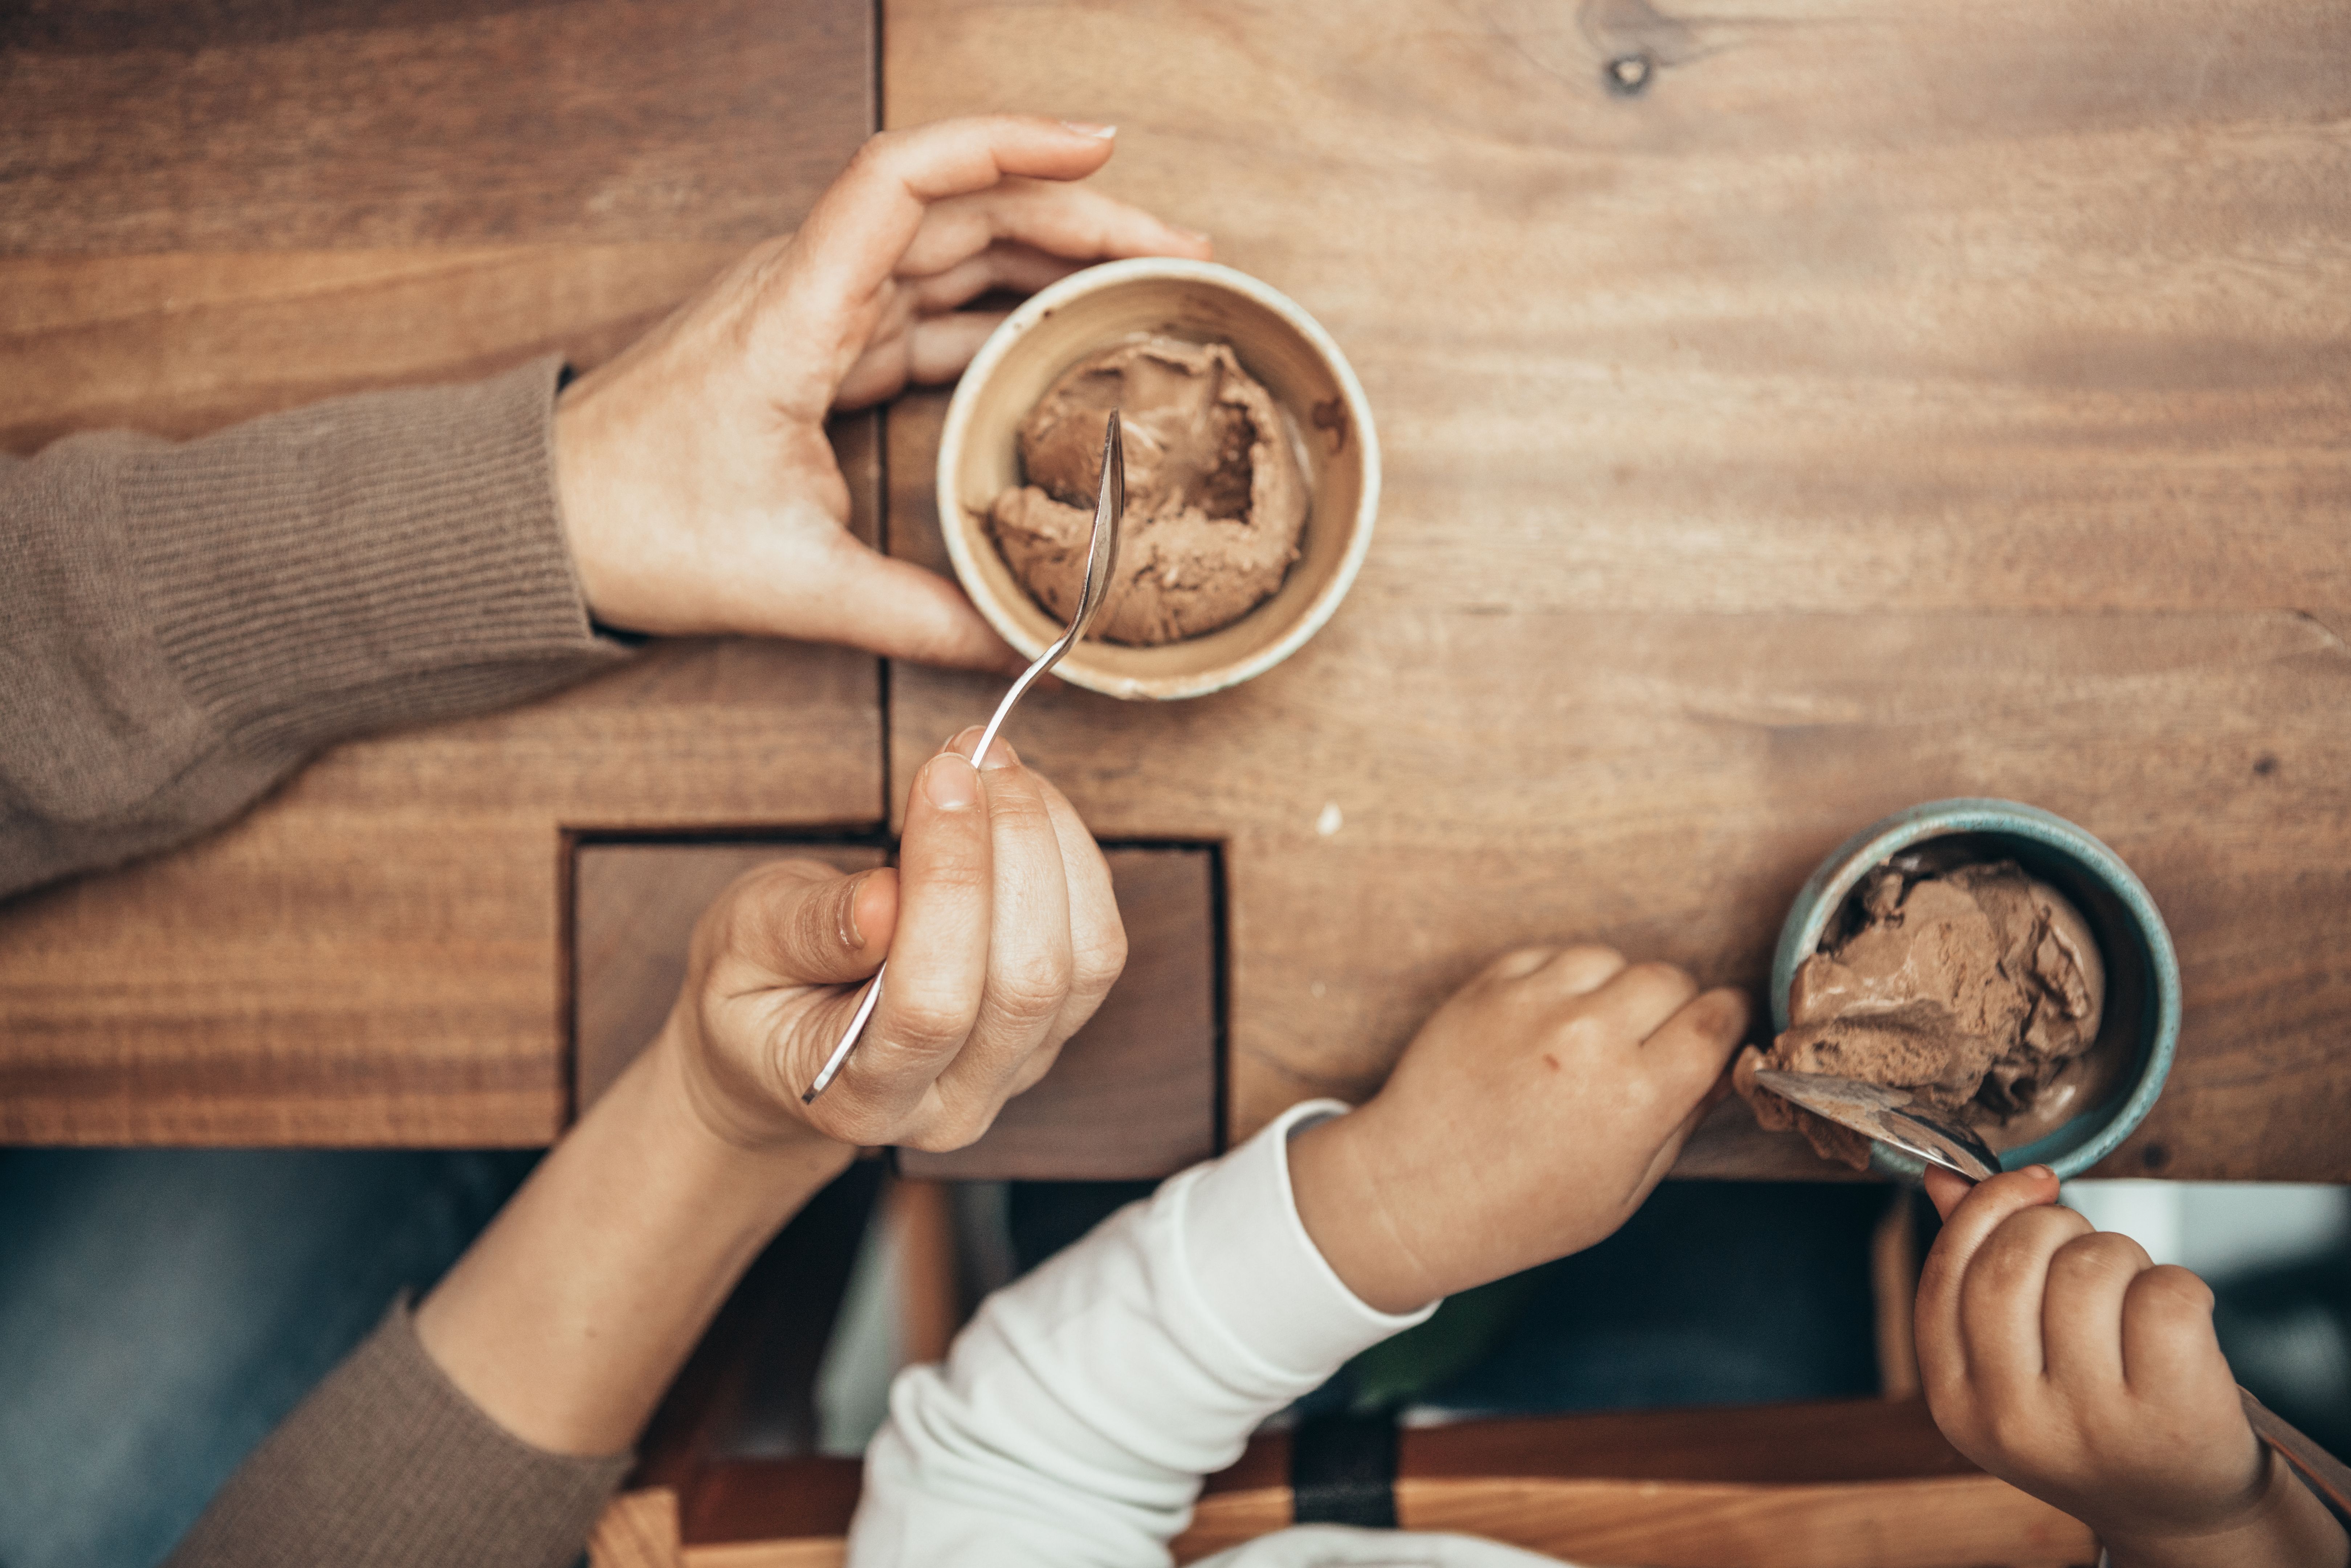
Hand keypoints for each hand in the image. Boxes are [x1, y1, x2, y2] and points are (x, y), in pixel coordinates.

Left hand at [553, 114, 1211, 666]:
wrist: (542, 524)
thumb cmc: (635, 526)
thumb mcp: (790, 584)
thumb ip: (916, 617)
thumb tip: (1020, 653)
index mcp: (794, 312)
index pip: (907, 178)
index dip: (1008, 144)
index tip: (1102, 148)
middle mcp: (808, 288)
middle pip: (961, 208)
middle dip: (1078, 216)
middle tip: (1179, 253)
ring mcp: (815, 313)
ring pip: (953, 254)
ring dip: (1050, 258)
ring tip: (1146, 282)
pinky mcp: (819, 348)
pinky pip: (930, 309)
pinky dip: (1001, 313)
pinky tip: (1062, 337)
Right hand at [658, 727, 1127, 1152]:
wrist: (782, 1046)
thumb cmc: (756, 993)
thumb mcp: (740, 949)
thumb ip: (806, 931)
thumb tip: (883, 901)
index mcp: (863, 1098)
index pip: (933, 1005)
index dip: (950, 882)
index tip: (942, 776)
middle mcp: (956, 1103)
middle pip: (1027, 982)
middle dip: (1012, 847)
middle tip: (972, 755)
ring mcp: (1016, 1070)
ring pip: (1084, 961)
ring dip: (1051, 844)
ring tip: (996, 767)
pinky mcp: (1055, 1029)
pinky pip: (1099, 944)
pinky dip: (1073, 859)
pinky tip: (1023, 805)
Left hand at [1288, 947, 1750, 1313]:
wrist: (1415, 1191)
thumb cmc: (1523, 1208)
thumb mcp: (1624, 1188)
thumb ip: (1682, 1118)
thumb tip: (1721, 1063)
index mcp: (1635, 1097)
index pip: (1717, 1019)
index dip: (1725, 1023)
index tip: (1715, 1033)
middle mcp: (1588, 1038)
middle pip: (1670, 979)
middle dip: (1673, 1007)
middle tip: (1646, 1043)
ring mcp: (1533, 1004)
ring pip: (1611, 959)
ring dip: (1612, 989)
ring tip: (1587, 1037)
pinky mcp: (1489, 985)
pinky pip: (1553, 955)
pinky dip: (1559, 981)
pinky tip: (1543, 1027)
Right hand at [1917, 1167, 2347, 1567]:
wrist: (2176, 1509)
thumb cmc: (2090, 1415)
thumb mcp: (2013, 1362)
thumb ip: (1975, 1269)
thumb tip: (1945, 1177)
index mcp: (1957, 1405)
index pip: (1948, 1271)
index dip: (1990, 1206)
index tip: (2036, 1181)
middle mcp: (2013, 1421)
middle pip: (2014, 1261)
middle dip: (2060, 1225)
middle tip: (2089, 1250)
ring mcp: (2093, 1423)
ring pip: (2092, 1267)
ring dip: (2122, 1256)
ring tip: (2131, 1297)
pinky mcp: (2174, 1414)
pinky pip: (2167, 1293)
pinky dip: (2180, 1285)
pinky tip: (2180, 1321)